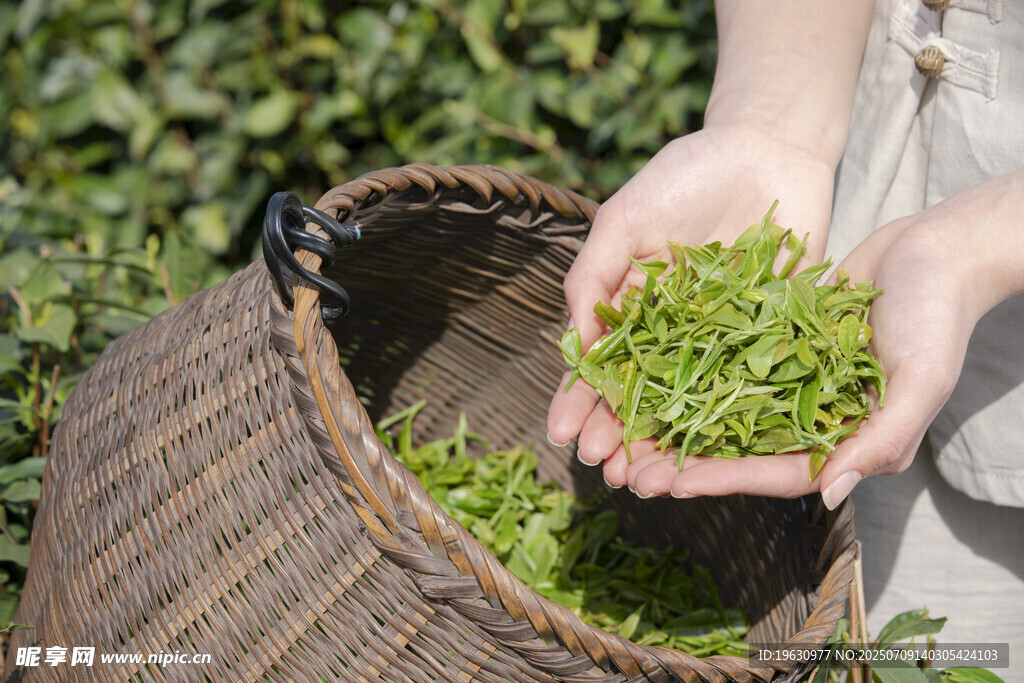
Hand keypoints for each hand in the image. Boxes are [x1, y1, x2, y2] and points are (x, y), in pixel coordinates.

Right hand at [546, 122, 836, 486]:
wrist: (769, 147)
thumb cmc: (687, 174)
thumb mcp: (625, 217)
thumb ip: (593, 275)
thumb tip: (574, 344)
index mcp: (630, 304)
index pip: (598, 363)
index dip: (580, 400)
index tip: (564, 435)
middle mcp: (671, 330)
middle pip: (639, 392)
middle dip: (617, 431)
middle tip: (605, 468)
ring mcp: (719, 339)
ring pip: (687, 402)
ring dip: (663, 441)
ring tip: (645, 479)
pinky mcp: (769, 337)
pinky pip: (746, 386)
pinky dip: (724, 423)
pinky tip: (706, 455)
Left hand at [624, 171, 1023, 504]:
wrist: (934, 251)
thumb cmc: (938, 315)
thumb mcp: (919, 379)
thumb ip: (882, 439)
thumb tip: (831, 494)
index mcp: (849, 441)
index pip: (779, 472)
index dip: (727, 479)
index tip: (676, 483)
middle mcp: (815, 419)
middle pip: (741, 450)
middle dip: (689, 462)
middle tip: (633, 472)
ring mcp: (793, 382)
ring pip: (725, 411)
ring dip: (679, 423)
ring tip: (628, 431)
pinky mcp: (776, 346)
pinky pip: (728, 365)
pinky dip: (691, 374)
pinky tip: (649, 375)